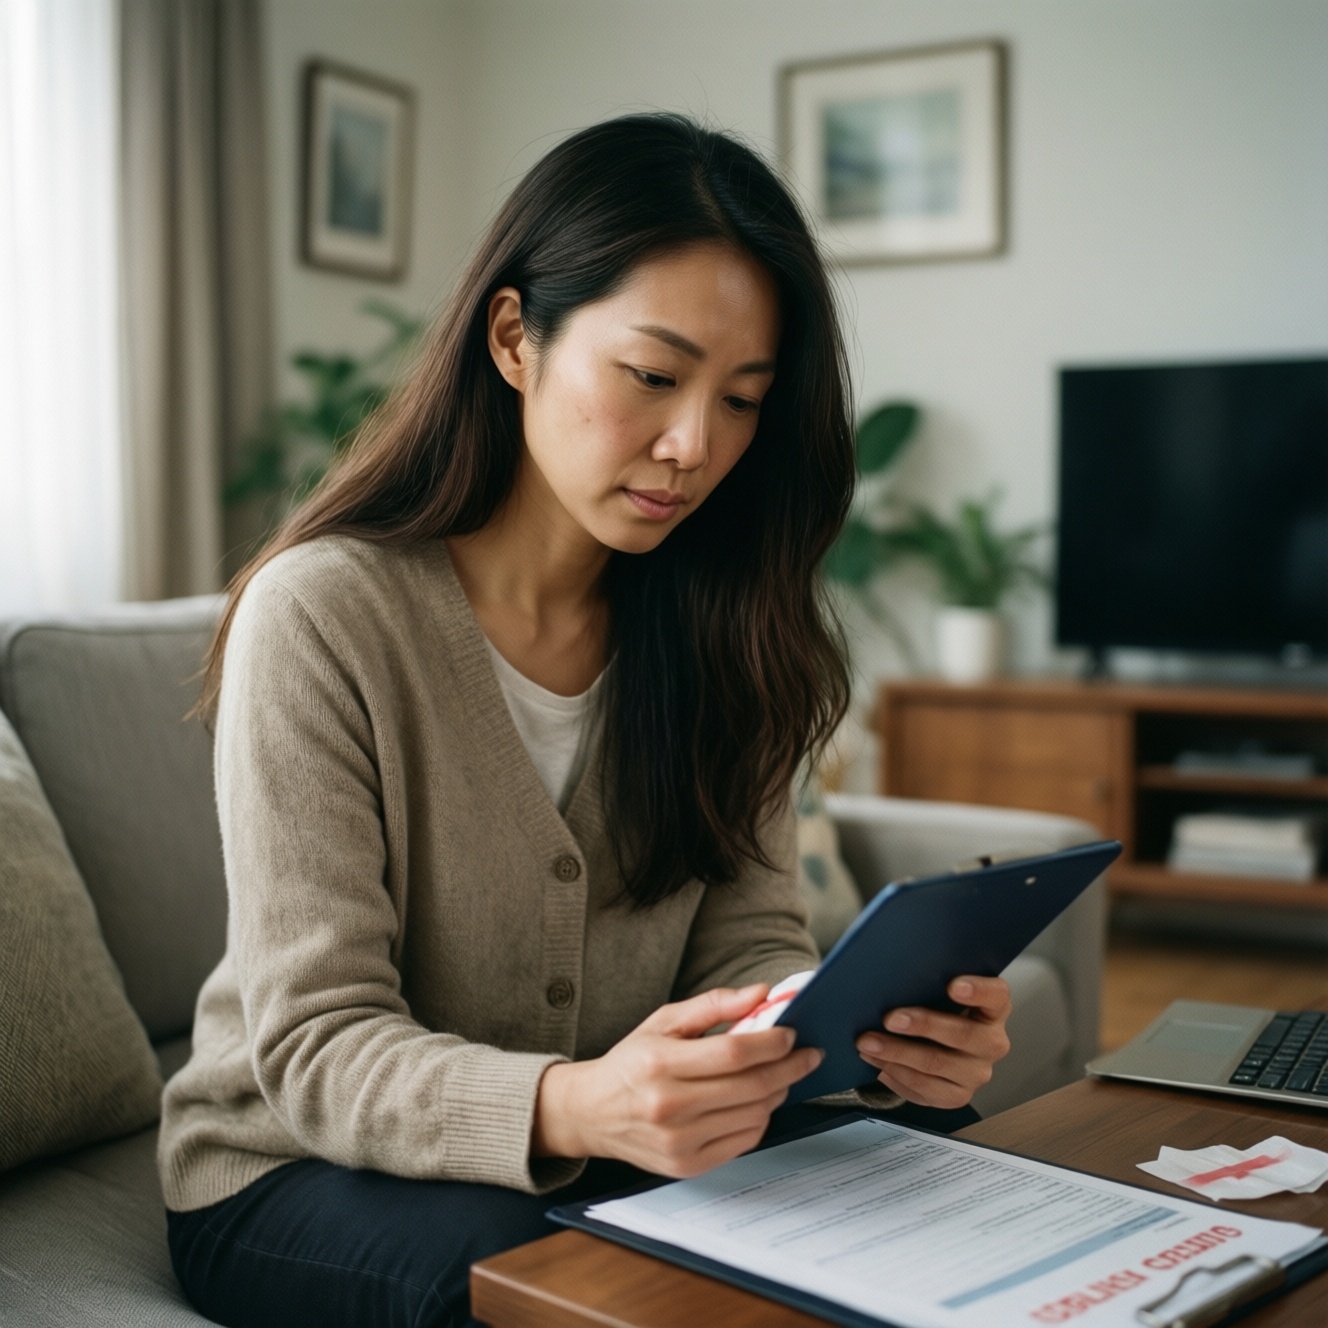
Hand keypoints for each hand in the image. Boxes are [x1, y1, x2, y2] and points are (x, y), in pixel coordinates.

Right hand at [533, 985, 822, 1177]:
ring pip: (752, 1116)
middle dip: (788, 1068)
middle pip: (749, 1087)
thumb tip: (761, 994)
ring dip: (777, 1093)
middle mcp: (668, 1106)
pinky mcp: (686, 1166)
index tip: (791, 1034)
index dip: (770, 1043)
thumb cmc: (632, 1062)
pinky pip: (743, 1142)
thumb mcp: (664, 1021)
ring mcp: (678, 1141)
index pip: (732, 1054)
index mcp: (659, 1063)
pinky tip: (757, 1101)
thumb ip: (714, 1004)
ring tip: (781, 1074)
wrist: (592, 1112)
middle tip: (806, 1054)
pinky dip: (760, 1119)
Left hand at [855, 975, 1011, 1109]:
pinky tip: (876, 1061)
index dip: (978, 990)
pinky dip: (896, 1072)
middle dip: (922, 1024)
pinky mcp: (959, 1096)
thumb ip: (928, 985)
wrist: (938, 1048)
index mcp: (994, 1009)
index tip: (953, 985)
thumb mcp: (938, 993)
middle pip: (963, 1034)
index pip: (996, 996)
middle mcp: (992, 1042)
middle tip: (890, 1018)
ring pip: (937, 1063)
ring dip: (897, 1052)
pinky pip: (925, 1087)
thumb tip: (890, 979)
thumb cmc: (936, 1009)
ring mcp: (978, 1073)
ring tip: (868, 1042)